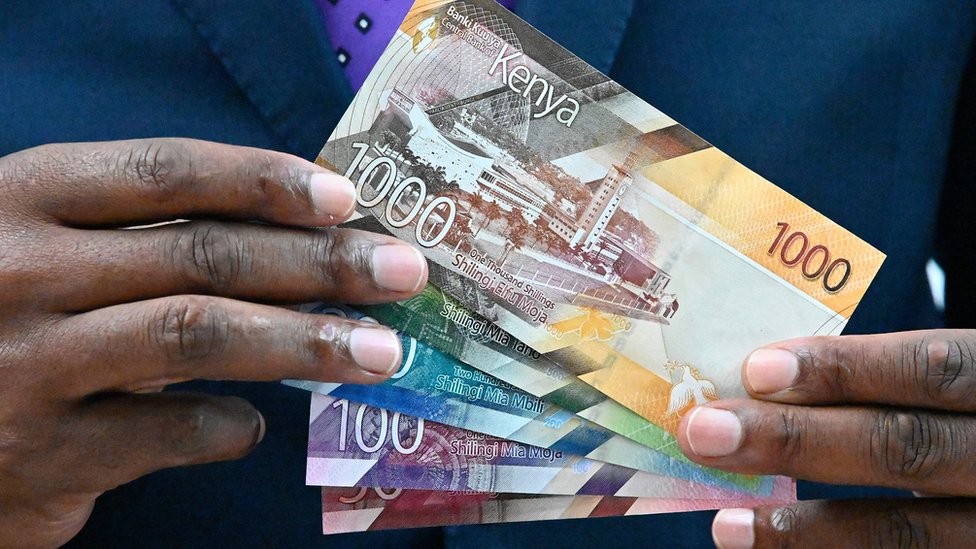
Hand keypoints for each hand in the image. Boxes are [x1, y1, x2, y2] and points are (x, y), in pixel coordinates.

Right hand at [0, 139, 427, 547]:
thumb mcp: (43, 247)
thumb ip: (141, 239)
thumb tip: (295, 238)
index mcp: (26, 198)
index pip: (167, 173)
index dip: (265, 181)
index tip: (346, 199)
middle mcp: (23, 271)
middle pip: (204, 253)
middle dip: (320, 262)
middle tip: (403, 274)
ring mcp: (27, 364)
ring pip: (196, 335)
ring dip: (306, 342)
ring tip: (381, 353)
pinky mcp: (41, 453)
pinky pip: (166, 432)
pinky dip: (231, 425)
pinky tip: (254, 423)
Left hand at [677, 330, 975, 547]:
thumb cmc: (966, 423)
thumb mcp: (949, 395)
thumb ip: (881, 388)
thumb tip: (758, 389)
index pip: (931, 369)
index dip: (845, 368)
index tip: (757, 370)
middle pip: (906, 447)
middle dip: (795, 438)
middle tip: (705, 433)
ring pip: (906, 533)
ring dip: (803, 529)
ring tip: (727, 526)